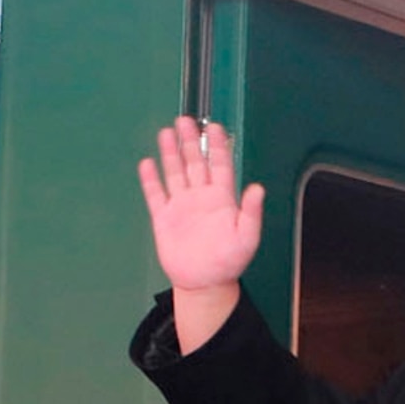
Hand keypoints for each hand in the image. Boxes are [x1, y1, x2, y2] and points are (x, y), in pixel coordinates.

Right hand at [135, 116, 265, 350]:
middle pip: (195, 162)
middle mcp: (201, 196)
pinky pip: (156, 194)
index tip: (213, 126)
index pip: (220, 165)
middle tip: (185, 120)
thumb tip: (257, 188)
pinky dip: (151, 180)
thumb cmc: (229, 261)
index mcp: (222, 199)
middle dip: (191, 141)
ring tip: (166, 132)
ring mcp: (181, 205)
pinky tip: (147, 163)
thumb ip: (252, 213)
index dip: (217, 146)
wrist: (205, 283)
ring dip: (171, 153)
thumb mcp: (247, 238)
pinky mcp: (164, 217)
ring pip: (175, 172)